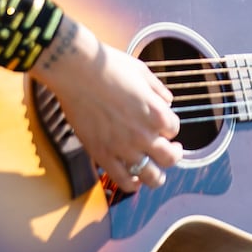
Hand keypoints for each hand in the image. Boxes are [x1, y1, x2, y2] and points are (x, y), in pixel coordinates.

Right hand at [28, 17, 183, 191]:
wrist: (77, 71)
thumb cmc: (109, 66)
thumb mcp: (142, 72)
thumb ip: (158, 89)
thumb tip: (167, 100)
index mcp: (156, 112)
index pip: (174, 129)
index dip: (169, 126)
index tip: (162, 123)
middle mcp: (144, 133)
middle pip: (170, 158)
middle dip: (173, 155)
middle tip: (170, 151)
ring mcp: (123, 147)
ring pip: (152, 176)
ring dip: (157, 176)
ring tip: (156, 172)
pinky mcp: (102, 155)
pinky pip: (124, 181)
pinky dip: (133, 184)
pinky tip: (135, 179)